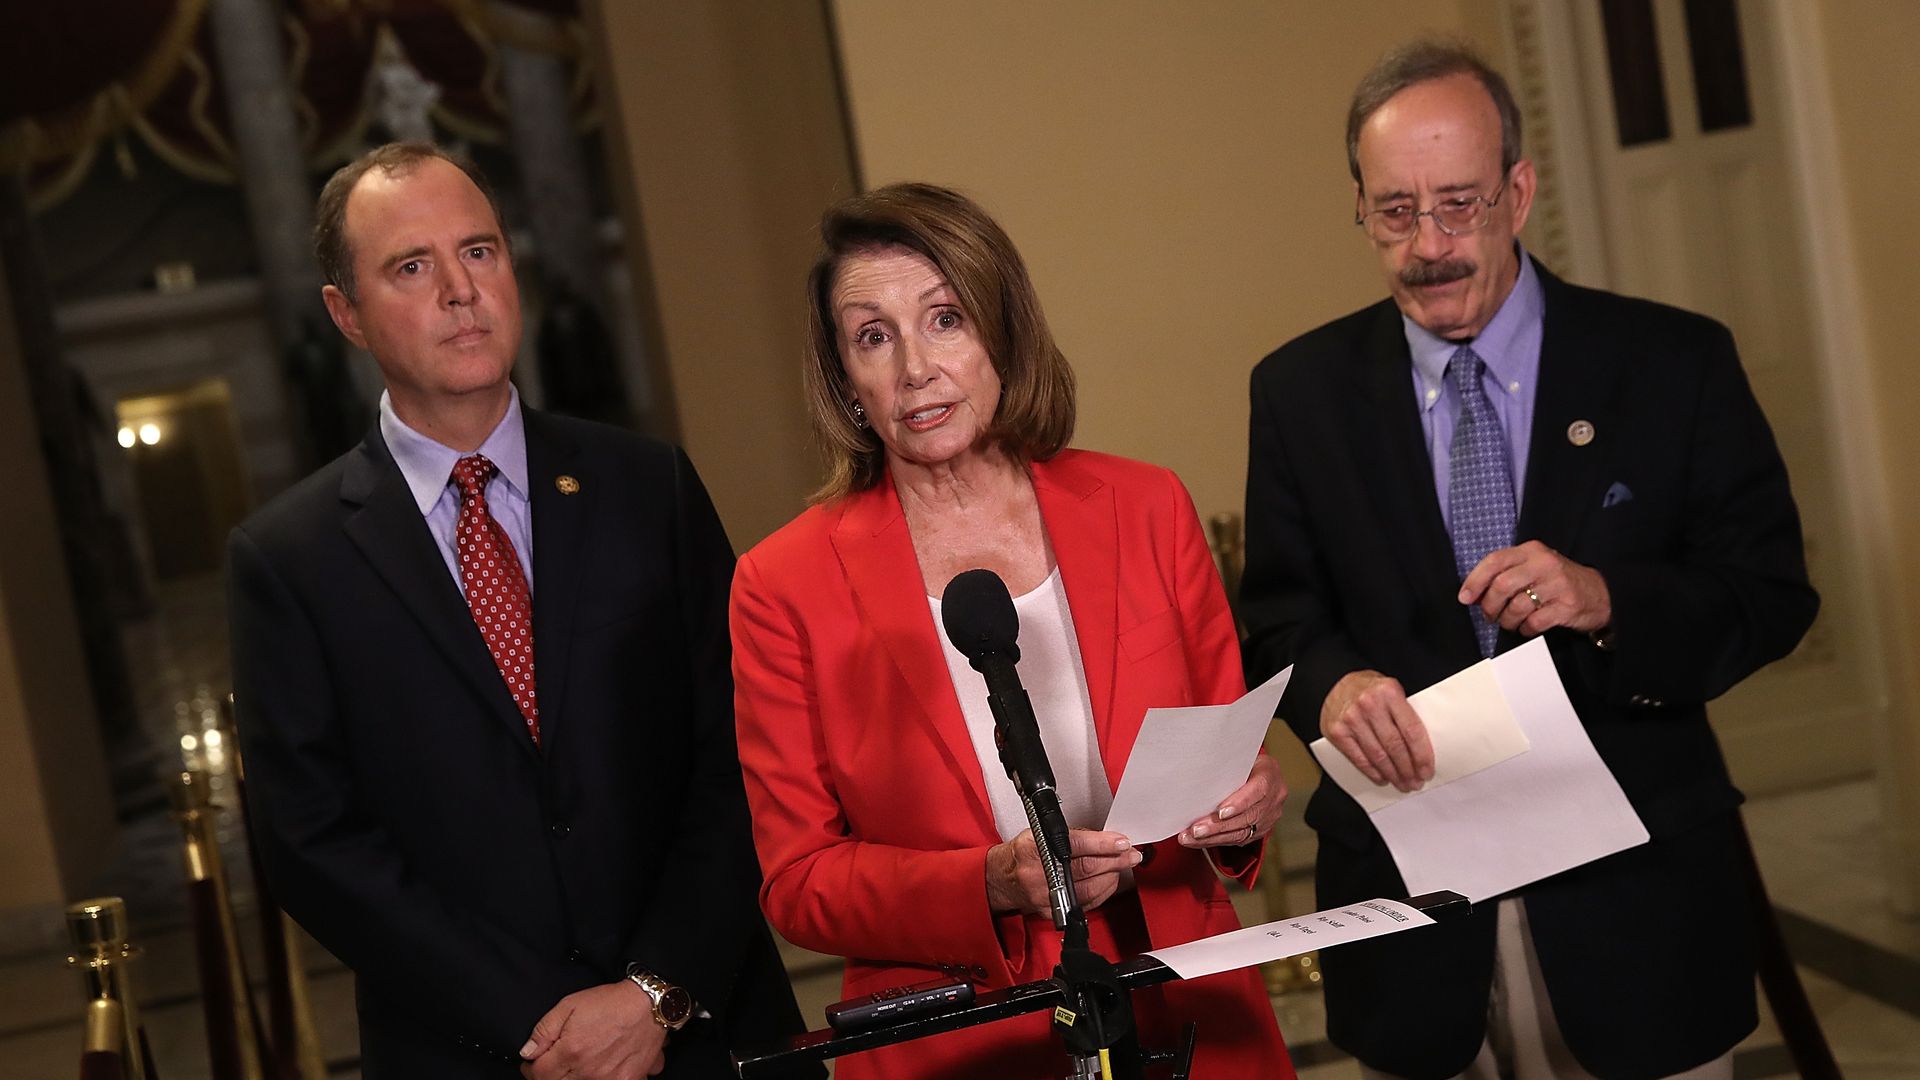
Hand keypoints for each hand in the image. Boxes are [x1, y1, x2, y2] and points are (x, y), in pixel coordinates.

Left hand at [519, 981, 666, 1079]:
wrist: (649, 1005)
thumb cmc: (610, 1003)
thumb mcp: (570, 1005)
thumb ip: (544, 1030)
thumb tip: (527, 1052)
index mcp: (571, 1051)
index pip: (539, 1075)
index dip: (530, 1069)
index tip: (532, 1063)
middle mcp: (588, 1071)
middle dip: (549, 1075)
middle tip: (552, 1065)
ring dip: (572, 1079)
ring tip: (576, 1065)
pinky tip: (600, 1071)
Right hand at [986, 828, 1139, 915]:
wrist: (1004, 878)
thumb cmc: (1022, 854)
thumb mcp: (1040, 833)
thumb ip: (1071, 837)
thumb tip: (1104, 839)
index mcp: (1034, 849)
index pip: (1075, 845)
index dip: (1102, 844)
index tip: (1120, 842)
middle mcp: (1039, 874)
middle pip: (1086, 868)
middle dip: (1115, 860)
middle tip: (1131, 854)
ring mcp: (1046, 896)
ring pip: (1090, 889)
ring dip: (1112, 877)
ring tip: (1122, 865)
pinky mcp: (1053, 911)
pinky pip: (1086, 904)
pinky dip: (1102, 891)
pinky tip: (1109, 881)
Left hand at [1180, 754, 1286, 847]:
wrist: (1262, 773)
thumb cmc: (1245, 762)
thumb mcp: (1240, 757)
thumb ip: (1226, 765)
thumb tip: (1197, 770)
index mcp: (1270, 774)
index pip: (1258, 790)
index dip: (1239, 803)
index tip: (1220, 813)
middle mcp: (1274, 798)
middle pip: (1246, 817)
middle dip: (1218, 826)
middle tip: (1196, 830)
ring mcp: (1269, 817)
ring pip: (1241, 832)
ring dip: (1212, 837)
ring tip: (1190, 838)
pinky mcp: (1260, 830)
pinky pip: (1238, 839)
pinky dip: (1216, 841)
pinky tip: (1198, 841)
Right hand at [1320, 670, 1432, 791]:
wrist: (1332, 682)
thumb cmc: (1368, 689)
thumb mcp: (1391, 691)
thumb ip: (1405, 713)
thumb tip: (1422, 749)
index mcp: (1389, 693)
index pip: (1412, 730)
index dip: (1422, 755)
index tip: (1427, 771)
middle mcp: (1370, 705)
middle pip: (1395, 746)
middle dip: (1408, 770)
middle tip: (1415, 782)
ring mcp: (1352, 719)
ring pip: (1378, 756)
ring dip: (1393, 774)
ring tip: (1402, 784)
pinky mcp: (1337, 732)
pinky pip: (1359, 758)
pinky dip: (1373, 772)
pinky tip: (1382, 778)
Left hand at [1459, 540, 1611, 635]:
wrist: (1601, 594)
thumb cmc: (1559, 581)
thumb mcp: (1535, 567)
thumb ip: (1508, 573)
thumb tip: (1473, 592)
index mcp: (1532, 551)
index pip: (1495, 561)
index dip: (1475, 581)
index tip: (1465, 597)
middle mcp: (1544, 564)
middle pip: (1502, 586)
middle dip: (1489, 606)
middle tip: (1489, 616)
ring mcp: (1557, 585)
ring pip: (1516, 607)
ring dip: (1507, 621)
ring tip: (1509, 623)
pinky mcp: (1567, 606)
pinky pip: (1533, 622)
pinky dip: (1524, 629)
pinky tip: (1527, 628)